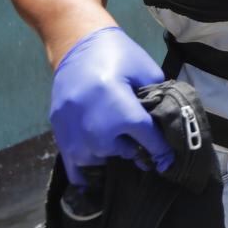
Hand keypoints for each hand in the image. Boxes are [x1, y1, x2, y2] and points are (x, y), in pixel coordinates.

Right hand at [49, 26, 172, 179]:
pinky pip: (72, 166)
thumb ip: (158, 100)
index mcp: (122, 113)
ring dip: (111, 153)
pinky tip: (93, 184)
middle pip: (124, 152)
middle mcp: (97, 130)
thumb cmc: (118, 54)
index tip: (169, 161)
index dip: (162, 151)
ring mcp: (74, 134)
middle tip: (138, 138)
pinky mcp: (59, 132)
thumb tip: (166, 122)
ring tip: (117, 142)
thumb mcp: (147, 72)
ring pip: (99, 160)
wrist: (77, 43)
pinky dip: (84, 177)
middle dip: (135, 146)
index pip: (149, 142)